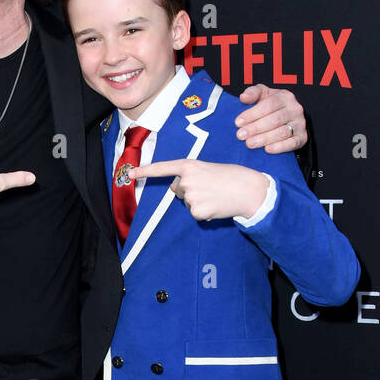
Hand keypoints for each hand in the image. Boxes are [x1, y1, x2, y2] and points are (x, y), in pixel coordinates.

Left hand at [128, 159, 268, 220]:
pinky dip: (205, 212)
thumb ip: (191, 176)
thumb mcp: (208, 169)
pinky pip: (195, 214)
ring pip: (187, 203)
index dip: (145, 171)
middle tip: (211, 187)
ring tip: (216, 195)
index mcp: (190, 165)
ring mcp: (190, 196)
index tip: (130, 173)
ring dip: (199, 201)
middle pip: (178, 190)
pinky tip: (216, 206)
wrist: (248, 190)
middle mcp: (186, 180)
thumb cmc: (231, 177)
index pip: (163, 168)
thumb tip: (177, 189)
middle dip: (190, 190)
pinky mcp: (196, 211)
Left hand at [234, 84, 305, 153]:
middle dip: (255, 128)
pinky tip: (267, 150)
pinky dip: (279, 147)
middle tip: (240, 135)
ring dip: (264, 139)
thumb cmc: (272, 106)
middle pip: (274, 119)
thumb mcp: (263, 95)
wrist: (288, 118)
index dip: (252, 114)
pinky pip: (292, 143)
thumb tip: (243, 97)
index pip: (268, 104)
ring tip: (249, 143)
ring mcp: (300, 124)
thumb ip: (253, 93)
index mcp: (285, 97)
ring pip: (282, 132)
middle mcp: (295, 109)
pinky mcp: (302, 138)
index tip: (238, 122)